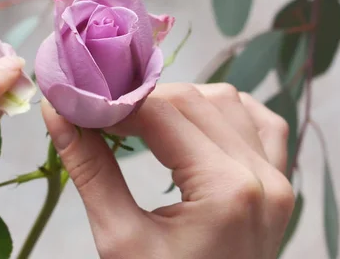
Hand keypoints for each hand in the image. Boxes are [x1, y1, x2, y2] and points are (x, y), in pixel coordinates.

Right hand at [43, 83, 294, 258]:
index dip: (116, 99)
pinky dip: (228, 112)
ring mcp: (280, 180)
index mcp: (226, 191)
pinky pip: (264, 125)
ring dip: (182, 102)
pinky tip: (198, 120)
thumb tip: (57, 112)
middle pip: (195, 101)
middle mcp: (263, 177)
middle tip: (103, 111)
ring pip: (229, 103)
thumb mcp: (119, 240)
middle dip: (142, 99)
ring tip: (142, 121)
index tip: (82, 99)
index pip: (163, 113)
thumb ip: (90, 169)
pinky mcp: (282, 186)